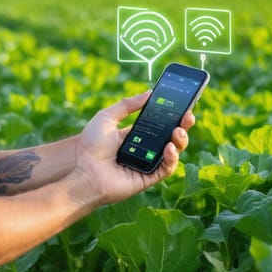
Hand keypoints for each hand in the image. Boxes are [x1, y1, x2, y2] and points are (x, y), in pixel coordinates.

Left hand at [72, 91, 194, 206]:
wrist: (83, 171)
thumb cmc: (90, 145)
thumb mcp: (107, 117)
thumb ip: (127, 105)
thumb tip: (149, 93)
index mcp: (136, 134)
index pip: (160, 123)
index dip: (173, 114)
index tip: (183, 103)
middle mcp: (145, 149)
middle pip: (170, 136)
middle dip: (182, 125)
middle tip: (188, 115)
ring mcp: (148, 163)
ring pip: (173, 152)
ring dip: (180, 140)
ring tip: (178, 130)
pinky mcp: (149, 178)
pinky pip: (167, 169)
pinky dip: (172, 158)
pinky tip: (169, 147)